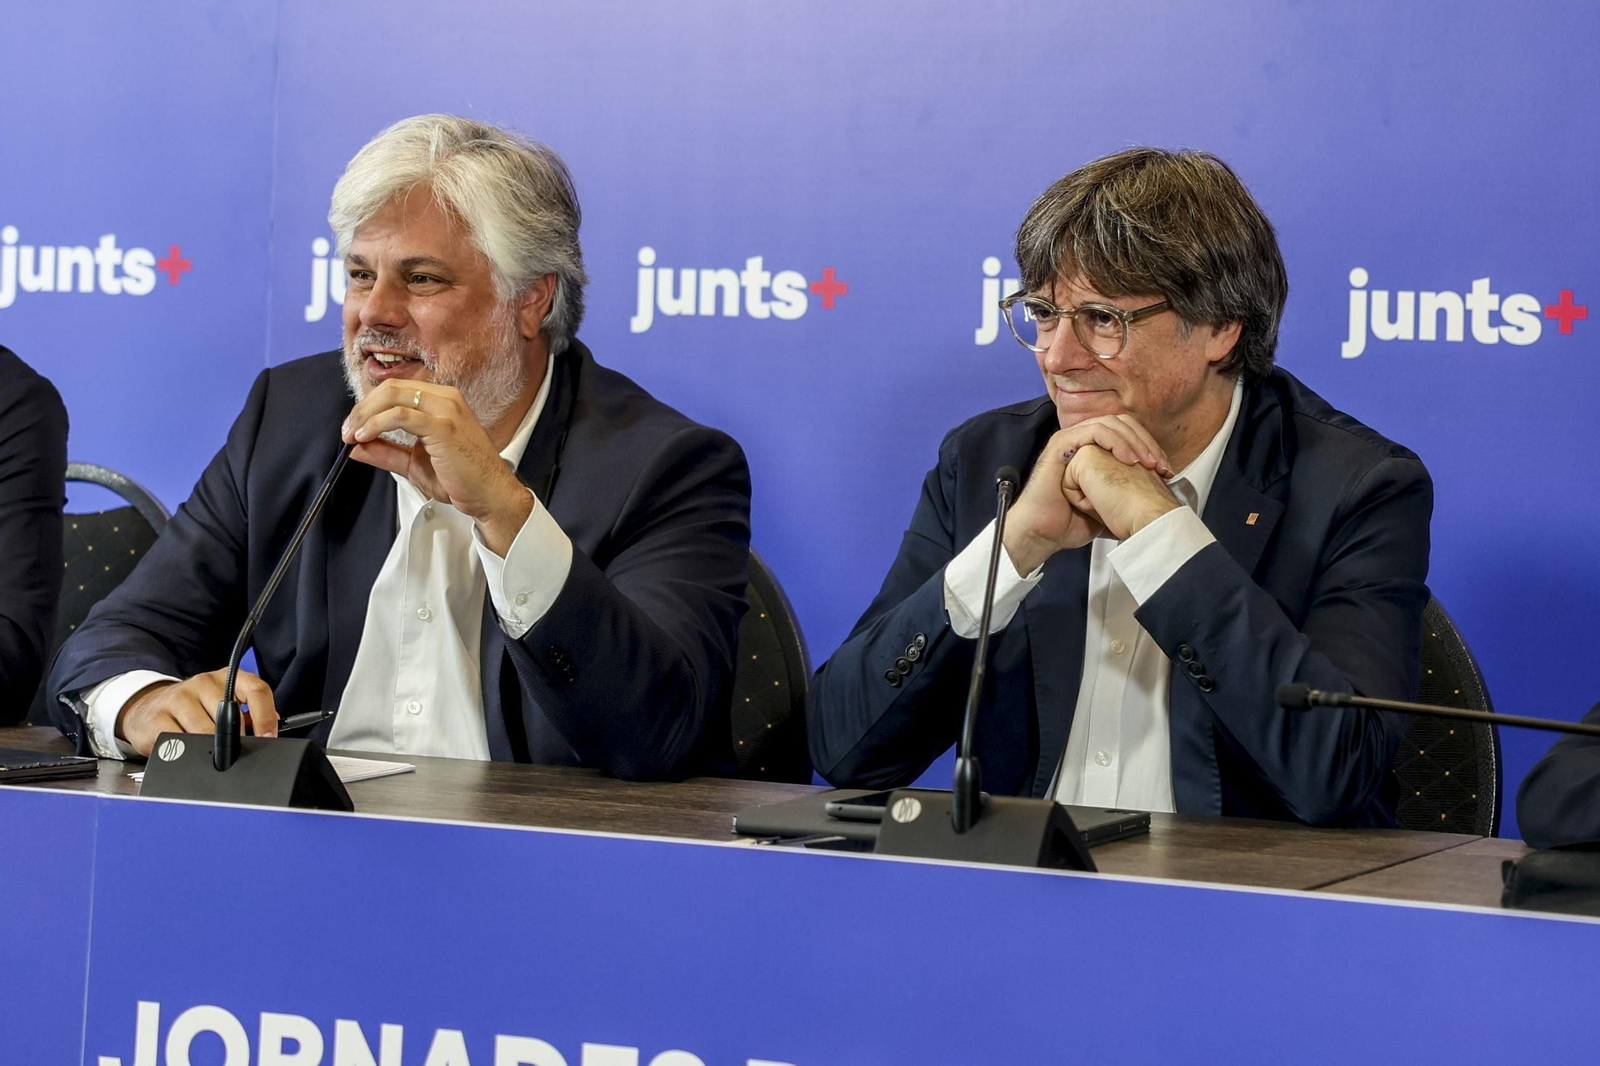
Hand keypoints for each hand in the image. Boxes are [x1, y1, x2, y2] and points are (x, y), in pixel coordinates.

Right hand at [115, 668, 278, 757]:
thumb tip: (268, 733)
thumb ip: (247, 716)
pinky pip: (180, 741)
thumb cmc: (195, 709)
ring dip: (210, 747)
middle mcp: (204, 682)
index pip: (256, 690)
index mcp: (228, 678)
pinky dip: (187, 751)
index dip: (265, 716)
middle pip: (230, 717)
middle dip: (236, 740)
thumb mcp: (223, 704)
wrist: (149, 707)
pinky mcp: (158, 716)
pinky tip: (186, 748)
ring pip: (205, 732)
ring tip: (209, 750)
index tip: (268, 737)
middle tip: (235, 752)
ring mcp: (179, 697)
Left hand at [342, 380, 533, 554]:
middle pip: (390, 389)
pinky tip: (365, 436)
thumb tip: (357, 447)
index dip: (368, 406)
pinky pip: (401, 415)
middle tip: (347, 431)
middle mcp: (445, 398)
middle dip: (361, 409)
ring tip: (352, 435)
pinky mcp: (444, 426)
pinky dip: (377, 424)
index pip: (395, 391)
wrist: (490, 495)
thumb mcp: (415, 463)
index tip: (352, 428)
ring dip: (365, 415)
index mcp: (441, 401)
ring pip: (393, 397)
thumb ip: (387, 452)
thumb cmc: (462, 479)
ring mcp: (446, 409)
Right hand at [1004, 416, 1175, 572]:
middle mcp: (1082, 441)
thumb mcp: (1107, 507)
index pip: (1127, 434)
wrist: (1042, 535)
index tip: (1165, 471)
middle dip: (1146, 442)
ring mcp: (1070, 440)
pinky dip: (1115, 441)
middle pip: (1122, 424)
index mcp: (1092, 450)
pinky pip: (1094, 431)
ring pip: (1110, 423)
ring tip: (1147, 462)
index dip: (1149, 447)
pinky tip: (1128, 459)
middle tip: (1161, 465)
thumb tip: (1154, 499)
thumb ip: (1125, 495)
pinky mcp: (1062, 444)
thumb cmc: (1068, 523)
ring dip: (1134, 441)